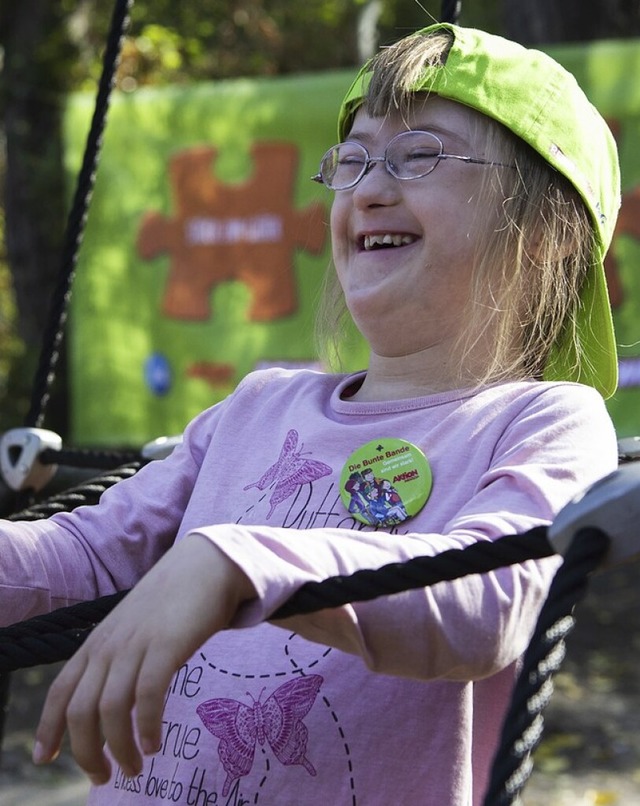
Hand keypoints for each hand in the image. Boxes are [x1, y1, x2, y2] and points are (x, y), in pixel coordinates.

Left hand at [32, 533, 254, 783]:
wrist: (206, 565)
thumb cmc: (172, 601)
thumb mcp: (132, 628)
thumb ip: (118, 656)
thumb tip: (110, 699)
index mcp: (97, 642)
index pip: (60, 690)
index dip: (48, 727)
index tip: (44, 757)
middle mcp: (110, 645)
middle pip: (81, 710)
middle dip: (87, 752)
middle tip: (104, 777)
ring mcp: (136, 644)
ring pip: (111, 709)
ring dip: (119, 748)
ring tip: (135, 767)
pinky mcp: (166, 645)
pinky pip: (148, 695)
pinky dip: (146, 726)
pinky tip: (154, 743)